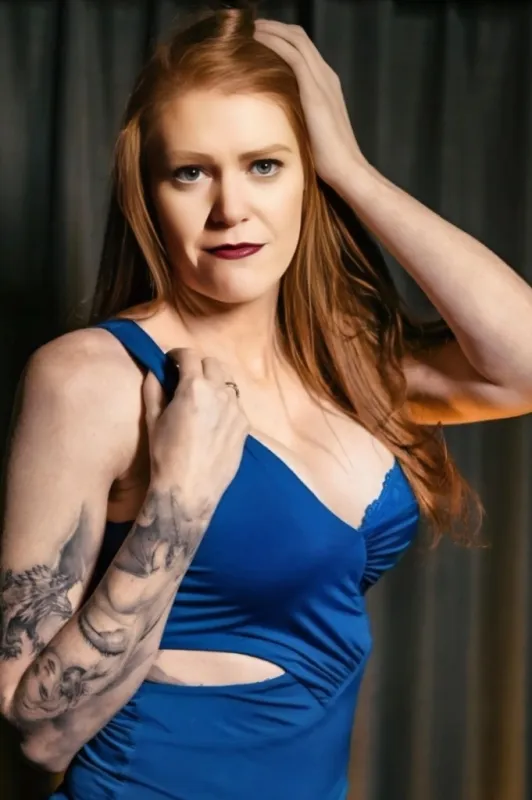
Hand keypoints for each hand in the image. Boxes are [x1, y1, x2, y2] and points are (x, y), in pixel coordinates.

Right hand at [143, 349, 248, 512]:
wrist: (189, 490)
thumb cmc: (165, 455)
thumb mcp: (152, 420)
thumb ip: (154, 389)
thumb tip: (154, 370)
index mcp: (195, 388)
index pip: (190, 355)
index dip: (178, 355)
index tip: (171, 361)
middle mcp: (220, 393)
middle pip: (213, 363)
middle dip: (199, 366)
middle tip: (186, 378)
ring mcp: (236, 409)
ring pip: (228, 383)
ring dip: (214, 383)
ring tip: (202, 399)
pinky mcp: (245, 426)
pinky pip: (235, 405)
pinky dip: (224, 404)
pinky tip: (213, 421)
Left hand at [254, 19, 366, 189]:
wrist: (345, 169)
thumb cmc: (327, 159)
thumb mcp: (310, 129)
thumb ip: (298, 115)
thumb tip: (276, 116)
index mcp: (326, 84)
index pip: (302, 49)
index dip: (280, 38)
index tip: (258, 36)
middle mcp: (326, 76)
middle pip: (298, 38)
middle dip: (273, 28)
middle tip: (250, 25)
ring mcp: (322, 81)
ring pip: (295, 41)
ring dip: (271, 30)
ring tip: (249, 27)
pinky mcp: (315, 90)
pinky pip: (293, 55)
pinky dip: (274, 43)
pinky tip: (256, 40)